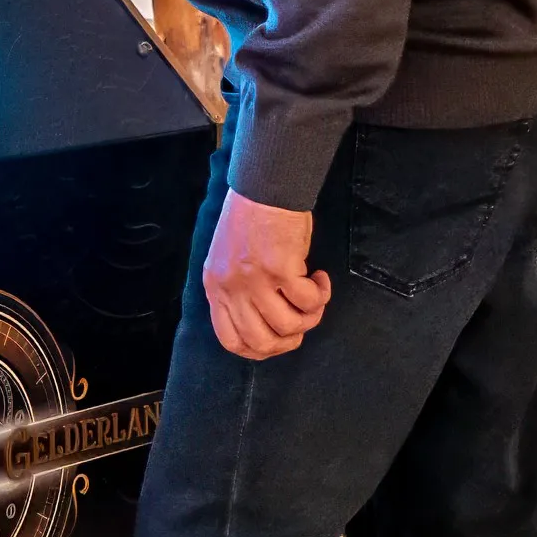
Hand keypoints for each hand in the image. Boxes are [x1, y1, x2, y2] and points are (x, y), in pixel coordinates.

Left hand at [204, 190, 330, 359]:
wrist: (265, 186)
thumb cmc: (252, 219)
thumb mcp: (229, 261)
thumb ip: (239, 291)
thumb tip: (266, 320)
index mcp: (215, 288)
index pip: (230, 340)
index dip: (259, 350)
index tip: (279, 340)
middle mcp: (231, 288)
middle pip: (261, 341)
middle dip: (289, 340)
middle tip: (304, 321)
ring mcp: (254, 281)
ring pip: (289, 325)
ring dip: (311, 316)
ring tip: (315, 294)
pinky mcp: (280, 269)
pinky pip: (308, 301)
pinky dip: (321, 295)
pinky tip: (320, 278)